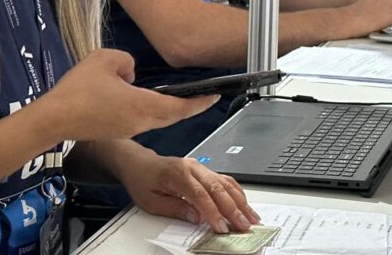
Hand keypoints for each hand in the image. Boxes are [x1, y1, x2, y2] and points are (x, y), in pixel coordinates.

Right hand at [42, 49, 219, 141]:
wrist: (52, 118)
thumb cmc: (78, 89)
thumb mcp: (105, 59)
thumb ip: (126, 61)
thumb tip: (131, 75)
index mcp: (143, 105)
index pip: (180, 106)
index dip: (200, 102)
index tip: (214, 96)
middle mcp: (140, 122)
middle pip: (173, 116)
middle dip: (189, 107)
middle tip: (203, 97)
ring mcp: (128, 129)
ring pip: (157, 119)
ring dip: (169, 108)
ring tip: (177, 95)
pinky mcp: (116, 131)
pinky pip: (141, 120)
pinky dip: (150, 110)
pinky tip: (142, 99)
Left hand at [122, 152, 259, 233]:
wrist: (141, 163)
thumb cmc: (143, 180)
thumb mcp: (151, 201)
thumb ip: (175, 209)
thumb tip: (196, 218)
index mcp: (179, 174)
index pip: (200, 195)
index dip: (213, 212)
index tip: (221, 227)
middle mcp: (193, 168)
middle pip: (218, 188)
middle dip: (233, 209)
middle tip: (243, 225)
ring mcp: (201, 167)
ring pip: (226, 183)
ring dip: (240, 201)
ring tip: (250, 217)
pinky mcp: (205, 170)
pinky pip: (225, 180)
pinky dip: (237, 192)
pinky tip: (244, 203)